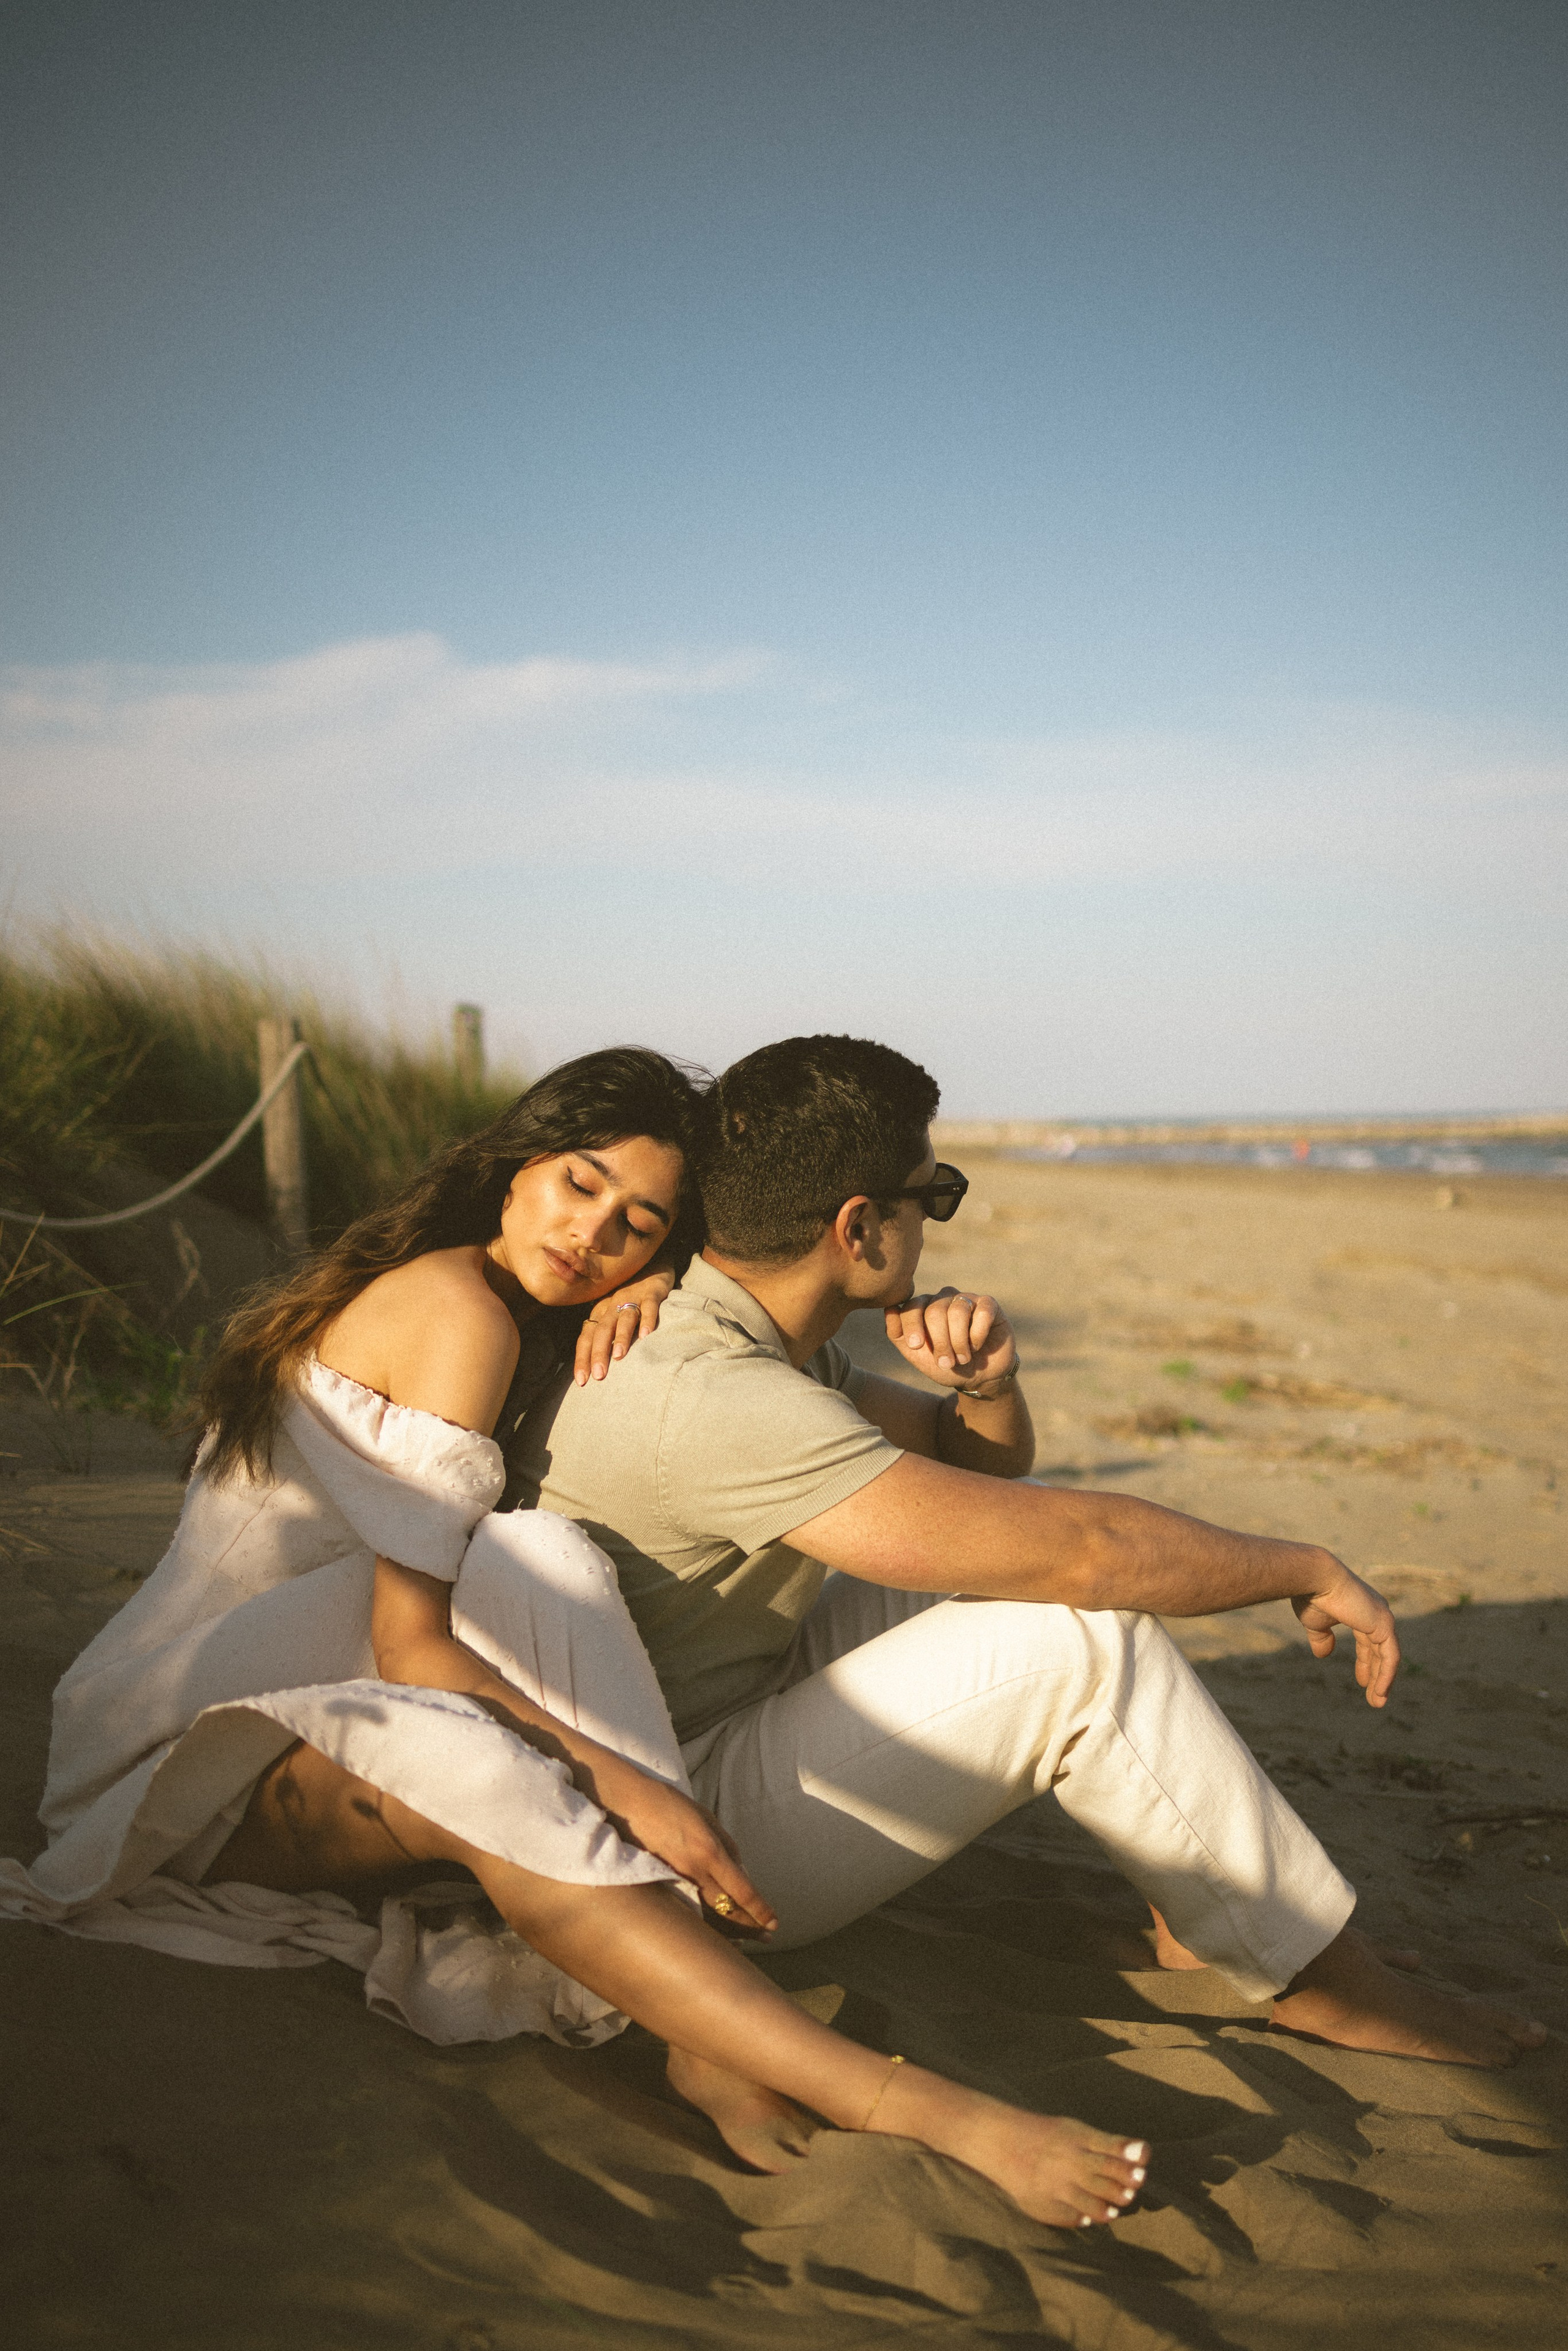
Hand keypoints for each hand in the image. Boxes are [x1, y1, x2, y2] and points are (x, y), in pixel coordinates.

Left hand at [574, 1266, 674, 1384]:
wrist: (650, 1264)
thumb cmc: (630, 1296)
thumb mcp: (613, 1313)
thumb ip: (606, 1335)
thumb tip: (596, 1367)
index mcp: (600, 1312)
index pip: (586, 1337)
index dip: (582, 1358)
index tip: (581, 1381)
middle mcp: (612, 1305)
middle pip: (602, 1330)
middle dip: (599, 1353)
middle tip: (599, 1376)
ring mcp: (632, 1297)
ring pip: (624, 1318)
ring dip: (620, 1337)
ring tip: (619, 1357)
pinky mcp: (651, 1293)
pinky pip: (649, 1306)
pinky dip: (648, 1320)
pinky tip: (647, 1335)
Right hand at [586, 1750, 776, 1933]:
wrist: (628, 1803)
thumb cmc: (671, 1805)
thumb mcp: (708, 1818)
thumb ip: (728, 1848)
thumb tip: (743, 1875)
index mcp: (710, 1851)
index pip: (742, 1891)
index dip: (760, 1910)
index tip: (774, 1922)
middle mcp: (694, 1871)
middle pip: (728, 1912)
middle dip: (750, 1927)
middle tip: (767, 1936)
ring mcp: (676, 1881)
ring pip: (708, 1919)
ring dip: (730, 1932)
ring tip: (747, 1940)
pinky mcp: (662, 1886)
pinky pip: (690, 1913)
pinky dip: (707, 1926)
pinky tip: (717, 1932)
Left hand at [884, 1288, 1017, 1391]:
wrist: (978, 1377)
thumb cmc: (946, 1364)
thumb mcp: (916, 1355)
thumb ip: (898, 1334)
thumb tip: (889, 1308)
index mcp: (923, 1307)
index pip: (911, 1307)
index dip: (912, 1326)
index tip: (916, 1345)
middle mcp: (943, 1298)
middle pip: (935, 1312)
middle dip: (940, 1342)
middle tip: (947, 1362)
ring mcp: (966, 1299)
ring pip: (957, 1311)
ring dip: (959, 1342)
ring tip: (963, 1358)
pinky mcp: (988, 1304)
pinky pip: (982, 1312)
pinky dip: (978, 1335)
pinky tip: (978, 1345)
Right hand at [1291, 1556, 1399, 1706]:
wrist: (1313, 1578)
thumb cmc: (1311, 1595)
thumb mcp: (1315, 1623)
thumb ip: (1322, 1638)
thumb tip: (1323, 1655)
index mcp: (1361, 1611)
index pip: (1369, 1642)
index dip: (1366, 1663)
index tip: (1362, 1682)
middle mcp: (1376, 1613)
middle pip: (1381, 1651)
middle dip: (1377, 1675)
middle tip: (1374, 1697)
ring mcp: (1382, 1619)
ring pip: (1388, 1657)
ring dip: (1383, 1680)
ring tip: (1377, 1702)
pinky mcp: (1384, 1626)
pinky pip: (1390, 1657)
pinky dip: (1386, 1675)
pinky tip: (1380, 1691)